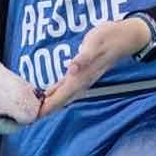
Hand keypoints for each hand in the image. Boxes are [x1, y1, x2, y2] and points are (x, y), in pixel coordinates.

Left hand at [38, 18, 152, 116]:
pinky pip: (66, 87)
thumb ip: (84, 58)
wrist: (124, 37)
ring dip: (51, 103)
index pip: (62, 96)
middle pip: (62, 100)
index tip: (35, 116)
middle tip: (30, 118)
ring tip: (36, 110)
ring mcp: (83, 78)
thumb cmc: (108, 38)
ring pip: (64, 95)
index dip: (48, 107)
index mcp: (82, 76)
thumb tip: (72, 69)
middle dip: (47, 109)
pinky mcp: (83, 72)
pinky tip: (48, 93)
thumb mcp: (94, 44)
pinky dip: (56, 92)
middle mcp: (82, 81)